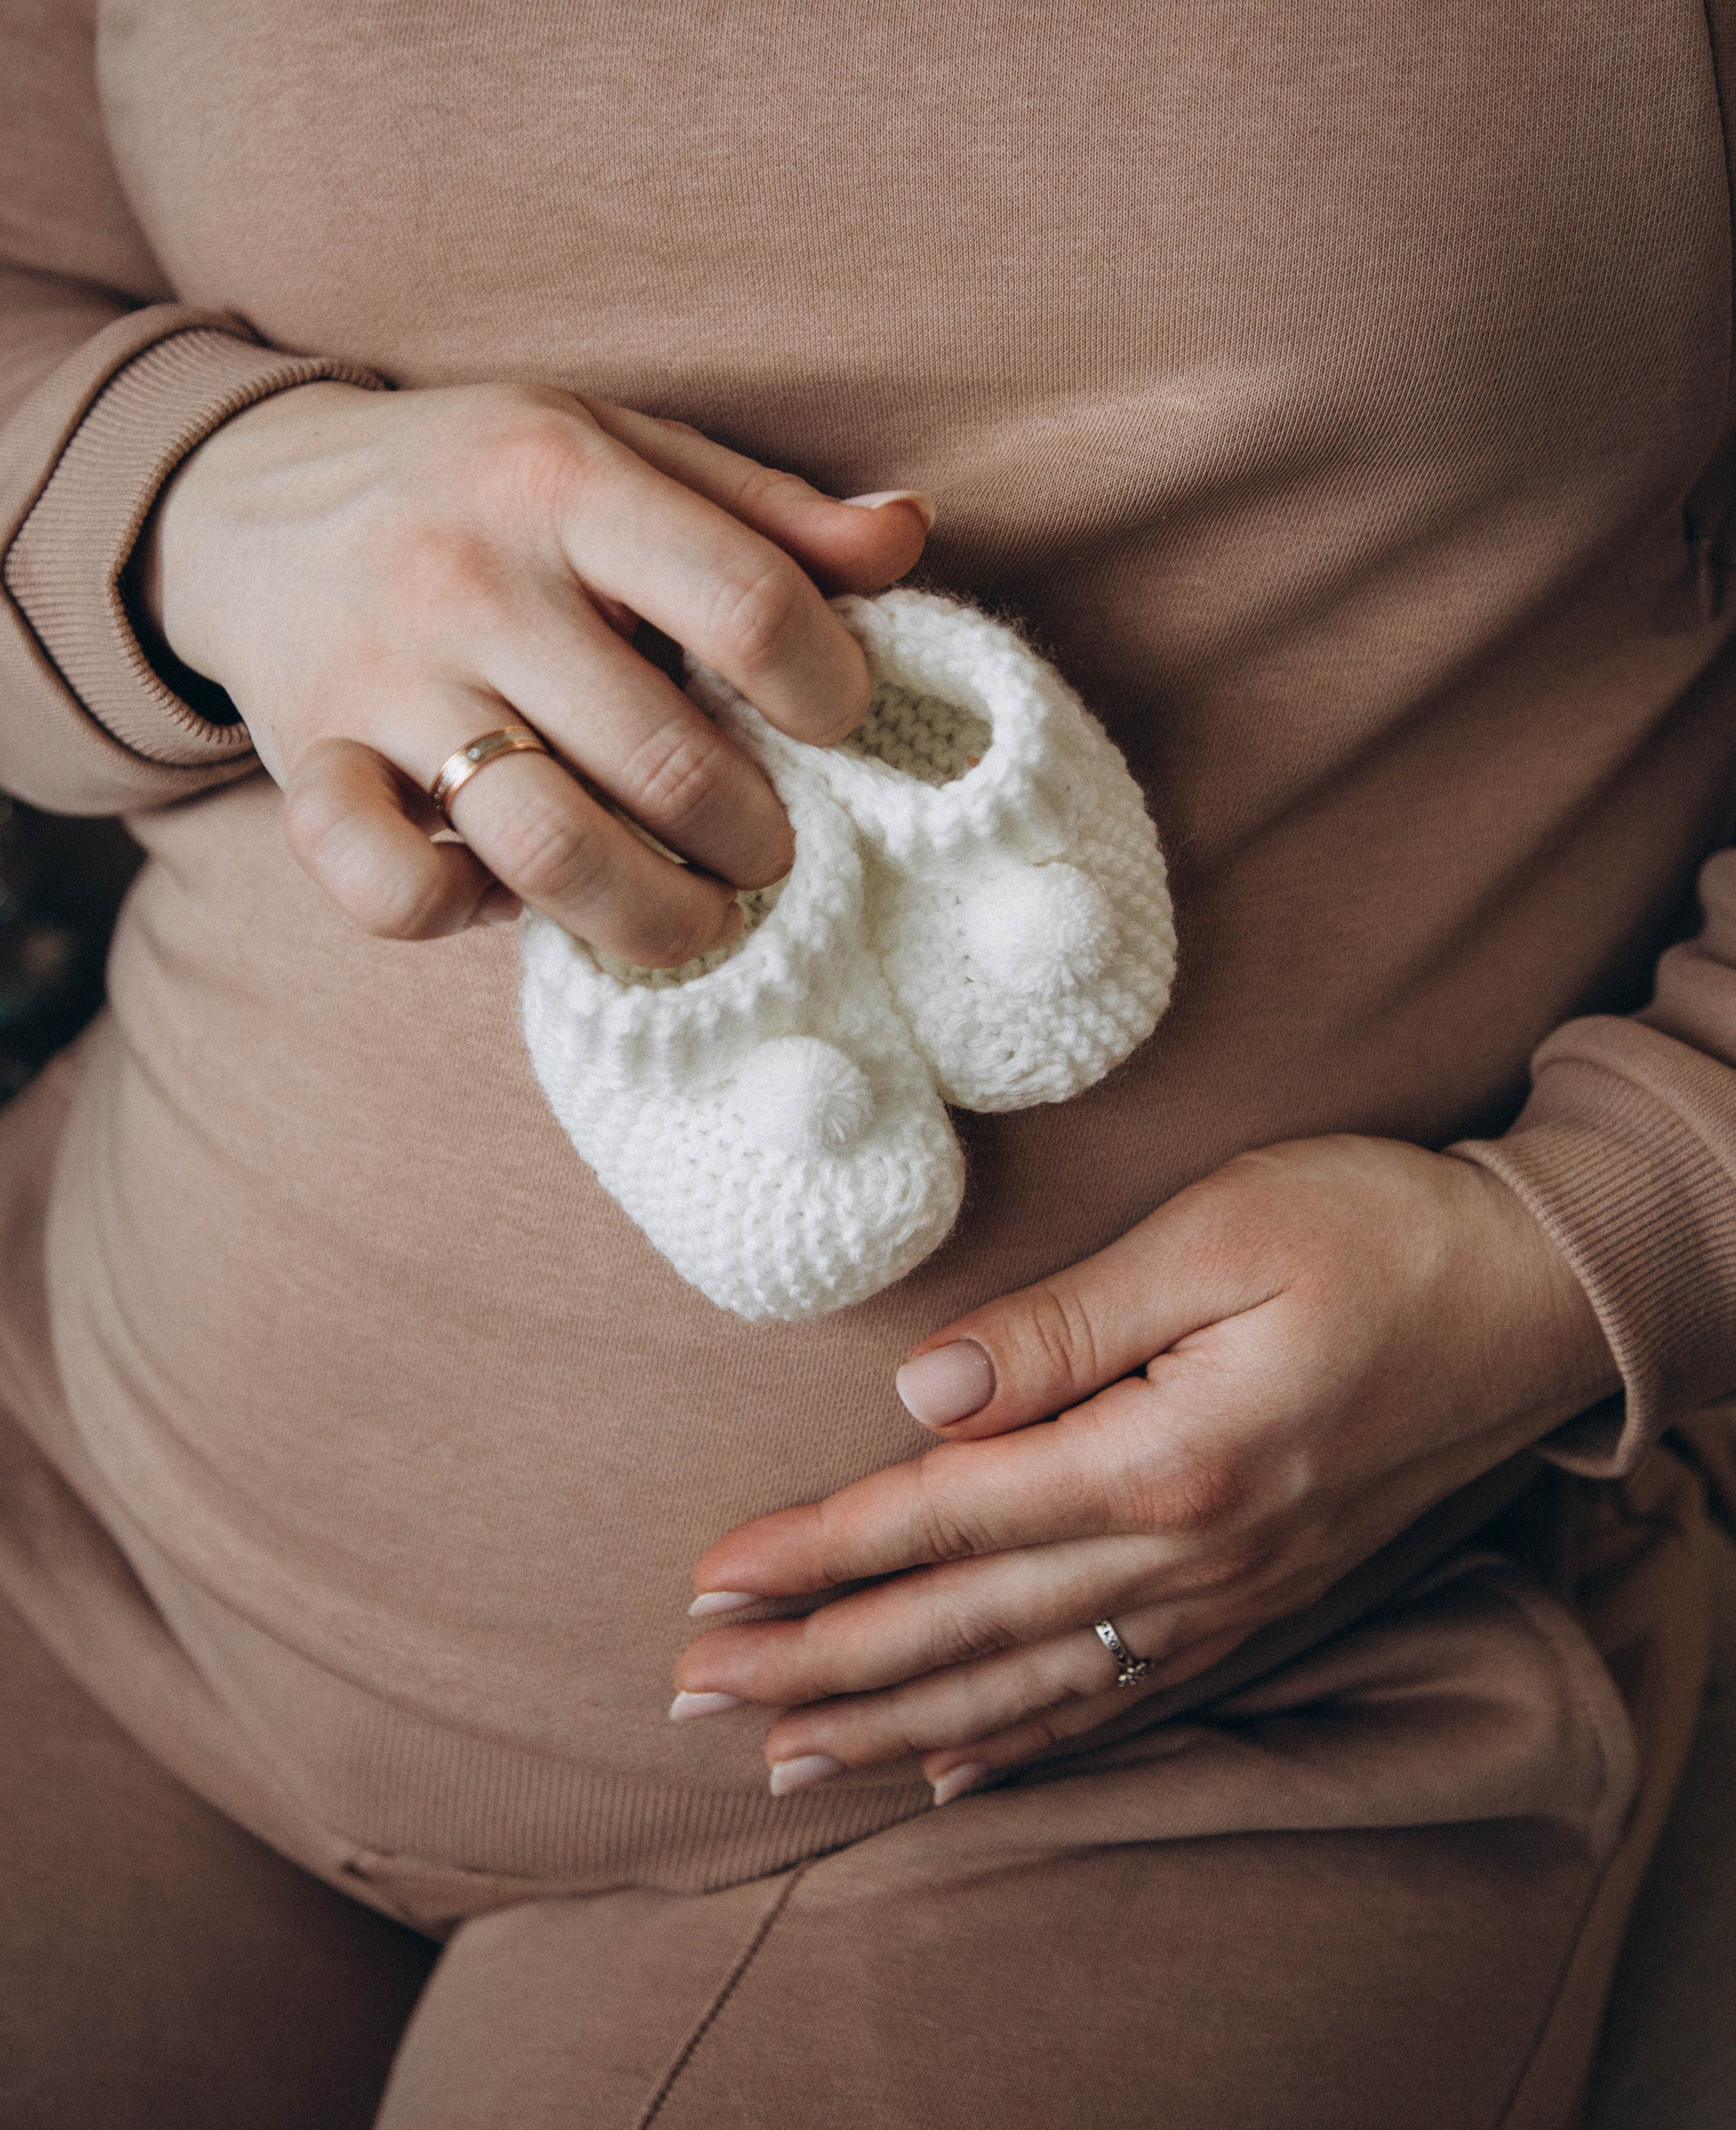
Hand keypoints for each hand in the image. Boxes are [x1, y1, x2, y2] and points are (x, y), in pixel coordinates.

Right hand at [142, 380, 930, 957]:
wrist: (249, 495)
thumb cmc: (480, 484)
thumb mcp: (620, 448)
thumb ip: (767, 509)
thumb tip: (908, 536)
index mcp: (566, 482)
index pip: (750, 607)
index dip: (831, 694)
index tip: (836, 727)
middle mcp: (470, 579)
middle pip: (667, 761)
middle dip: (758, 838)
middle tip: (774, 847)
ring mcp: (381, 682)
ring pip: (549, 845)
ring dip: (657, 913)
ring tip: (699, 914)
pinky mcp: (307, 767)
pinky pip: (393, 890)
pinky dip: (467, 915)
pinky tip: (513, 893)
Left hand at [673, 1135, 1618, 1800]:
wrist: (1539, 1298)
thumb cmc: (1380, 1233)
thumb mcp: (1221, 1234)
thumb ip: (1065, 1323)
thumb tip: (925, 1390)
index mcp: (1162, 1460)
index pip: (944, 1518)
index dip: (817, 1554)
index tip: (709, 1582)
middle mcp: (1188, 1559)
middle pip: (964, 1628)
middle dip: (819, 1665)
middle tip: (695, 1696)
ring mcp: (1231, 1599)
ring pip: (1029, 1688)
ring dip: (897, 1725)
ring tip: (790, 1760)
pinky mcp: (1266, 1605)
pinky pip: (1125, 1703)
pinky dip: (1031, 1745)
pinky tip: (962, 1770)